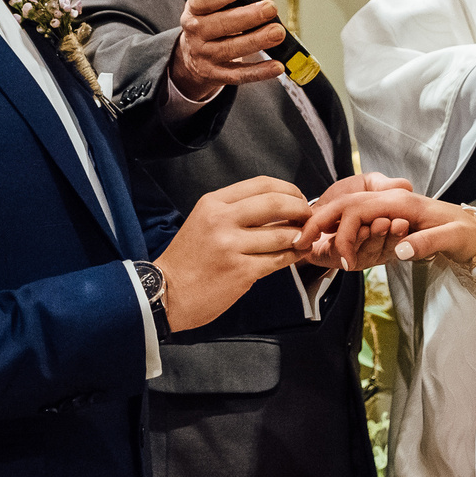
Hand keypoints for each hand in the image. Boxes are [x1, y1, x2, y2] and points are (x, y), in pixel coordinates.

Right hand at [154, 177, 312, 330]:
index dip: (288, 189)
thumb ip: (236, 211)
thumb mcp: (204, 221)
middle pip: (277, 203)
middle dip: (301, 209)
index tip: (298, 198)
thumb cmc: (188, 259)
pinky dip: (293, 256)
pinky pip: (279, 259)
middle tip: (308, 217)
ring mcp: (232, 246)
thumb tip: (278, 206)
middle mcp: (222, 220)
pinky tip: (295, 254)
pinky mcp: (242, 271)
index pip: (262, 184)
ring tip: (304, 238)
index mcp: (213, 204)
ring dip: (301, 236)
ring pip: (282, 234)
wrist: (167, 292)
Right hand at [169, 0, 289, 98]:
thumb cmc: (214, 21)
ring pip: (231, 49)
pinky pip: (239, 74)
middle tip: (271, 8)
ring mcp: (204, 55)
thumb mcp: (221, 2)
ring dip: (257, 40)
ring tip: (278, 32)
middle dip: (249, 16)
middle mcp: (195, 32)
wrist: (192, 57)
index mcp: (194, 9)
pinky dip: (259, 71)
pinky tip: (277, 65)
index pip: (205, 0)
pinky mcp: (215, 75)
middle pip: (221, 24)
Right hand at [299, 187, 475, 268]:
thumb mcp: (453, 239)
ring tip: (310, 245)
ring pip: (349, 211)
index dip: (339, 233)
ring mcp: (390, 207)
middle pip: (345, 206)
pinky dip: (341, 229)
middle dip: (320, 224)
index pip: (356, 211)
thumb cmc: (468, 234)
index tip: (331, 255)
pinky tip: (331, 242)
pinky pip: (359, 219)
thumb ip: (426, 242)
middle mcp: (391, 201)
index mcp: (401, 203)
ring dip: (328, 226)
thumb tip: (400, 249)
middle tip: (302, 247)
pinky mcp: (391, 216)